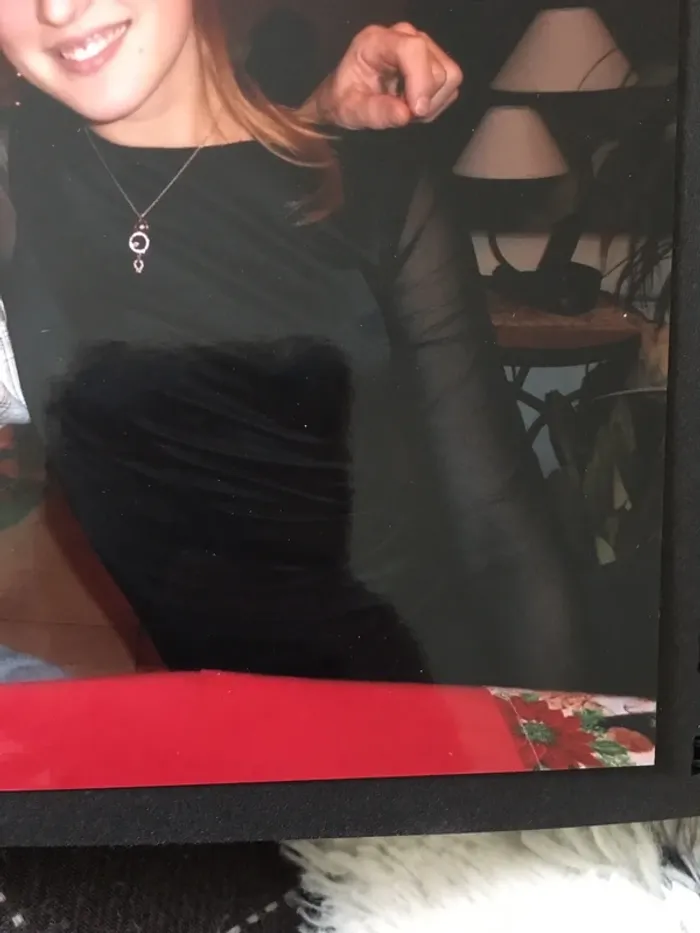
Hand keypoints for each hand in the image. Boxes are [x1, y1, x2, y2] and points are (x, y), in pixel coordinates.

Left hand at [307, 23, 462, 129]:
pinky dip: (437, 102)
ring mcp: (423, 45)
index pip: (413, 49)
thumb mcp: (351, 111)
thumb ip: (375, 112)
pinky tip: (416, 104)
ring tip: (408, 109)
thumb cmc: (346, 100)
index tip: (416, 112)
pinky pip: (451, 84)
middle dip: (424, 100)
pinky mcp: (435, 59)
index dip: (421, 81)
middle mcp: (404, 36)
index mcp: (378, 41)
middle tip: (402, 114)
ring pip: (449, 76)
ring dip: (433, 102)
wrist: (350, 96)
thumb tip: (405, 115)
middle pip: (437, 68)